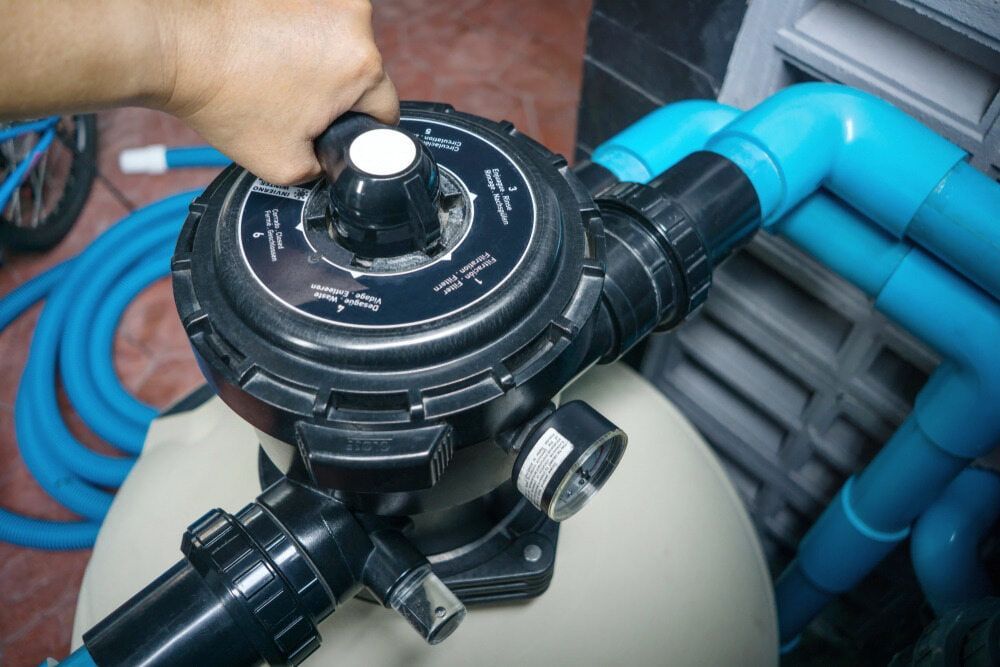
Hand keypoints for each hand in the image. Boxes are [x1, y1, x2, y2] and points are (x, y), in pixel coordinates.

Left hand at [159, 0, 397, 184]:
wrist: (175, 47)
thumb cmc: (223, 96)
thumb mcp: (285, 167)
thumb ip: (324, 171)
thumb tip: (331, 165)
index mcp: (362, 66)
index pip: (386, 110)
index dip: (362, 131)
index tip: (336, 131)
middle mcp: (354, 20)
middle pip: (363, 74)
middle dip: (337, 93)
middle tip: (295, 105)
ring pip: (340, 45)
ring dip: (319, 61)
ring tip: (277, 75)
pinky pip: (314, 20)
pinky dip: (298, 35)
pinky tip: (269, 50)